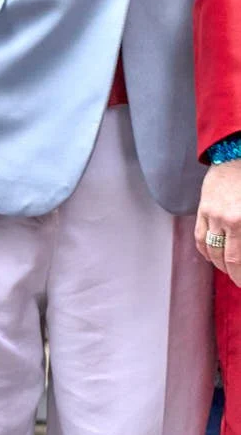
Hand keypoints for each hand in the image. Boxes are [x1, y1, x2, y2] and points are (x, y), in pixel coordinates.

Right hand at [197, 159, 240, 285]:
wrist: (237, 155)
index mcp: (240, 222)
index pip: (237, 260)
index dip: (239, 277)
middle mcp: (224, 220)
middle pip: (224, 258)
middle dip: (233, 273)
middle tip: (239, 280)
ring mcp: (210, 214)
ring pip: (210, 249)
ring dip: (219, 264)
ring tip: (229, 271)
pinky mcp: (203, 208)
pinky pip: (199, 236)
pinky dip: (205, 251)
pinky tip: (212, 257)